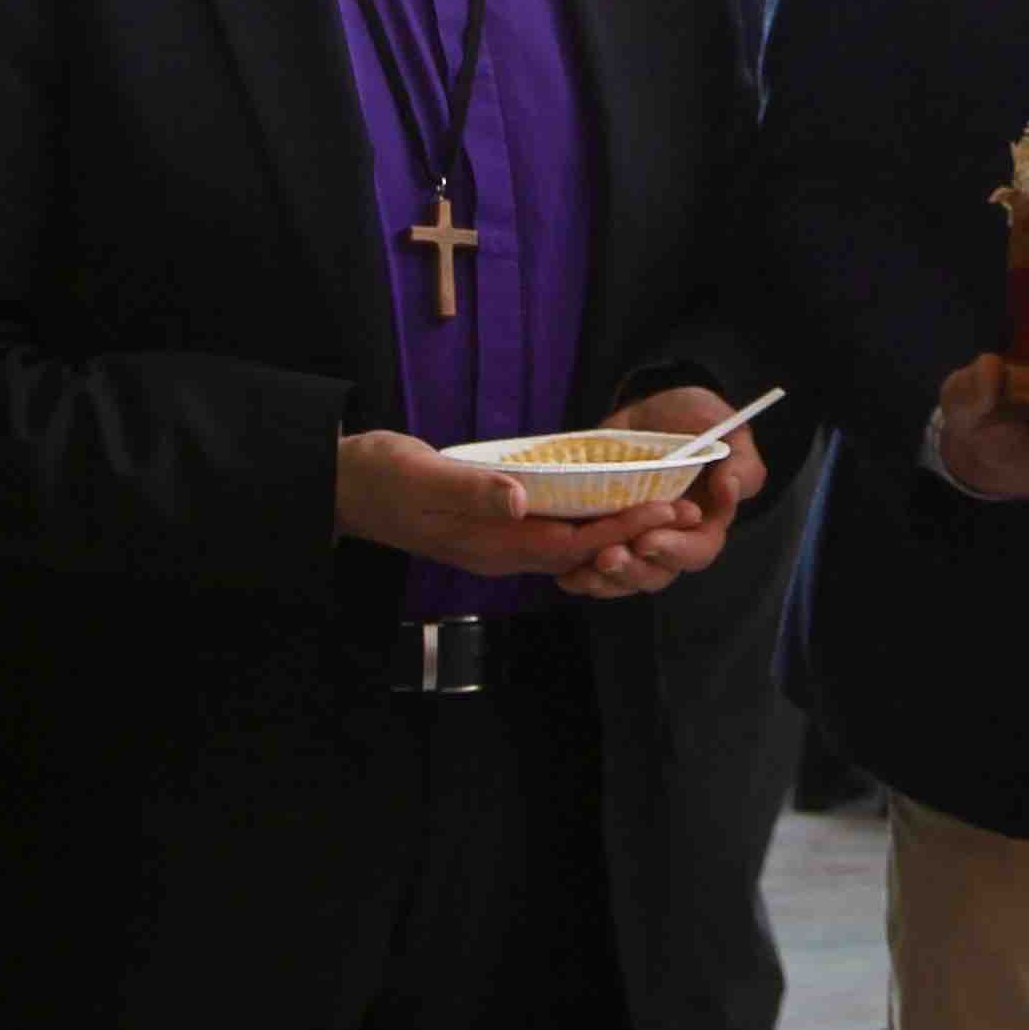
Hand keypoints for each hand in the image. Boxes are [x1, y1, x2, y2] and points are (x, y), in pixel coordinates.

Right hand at [336, 432, 696, 589]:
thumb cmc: (380, 478)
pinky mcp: (489, 534)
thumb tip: (521, 500)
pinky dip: (584, 524)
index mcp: (491, 543)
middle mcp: (500, 554)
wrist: (342, 489)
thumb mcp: (424, 475)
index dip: (623, 526)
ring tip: (660, 507)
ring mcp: (495, 547)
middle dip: (634, 533)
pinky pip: (550, 537)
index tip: (666, 508)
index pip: (573, 541)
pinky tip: (603, 504)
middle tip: (686, 509)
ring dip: (614, 531)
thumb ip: (473, 489)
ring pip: (569, 547)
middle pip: (582, 550)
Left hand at [552, 386, 764, 599]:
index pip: (699, 549)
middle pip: (659, 573)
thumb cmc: (695, 419)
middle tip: (609, 556)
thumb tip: (729, 485)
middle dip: (634, 569)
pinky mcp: (608, 537)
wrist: (651, 412)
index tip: (649, 537)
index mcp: (706, 521)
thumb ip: (738, 460)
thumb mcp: (724, 428)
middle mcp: (673, 539)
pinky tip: (565, 576)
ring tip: (587, 566)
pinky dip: (582, 577)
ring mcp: (638, 542)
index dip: (676, 549)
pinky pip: (597, 572)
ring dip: (607, 580)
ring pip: (627, 579)